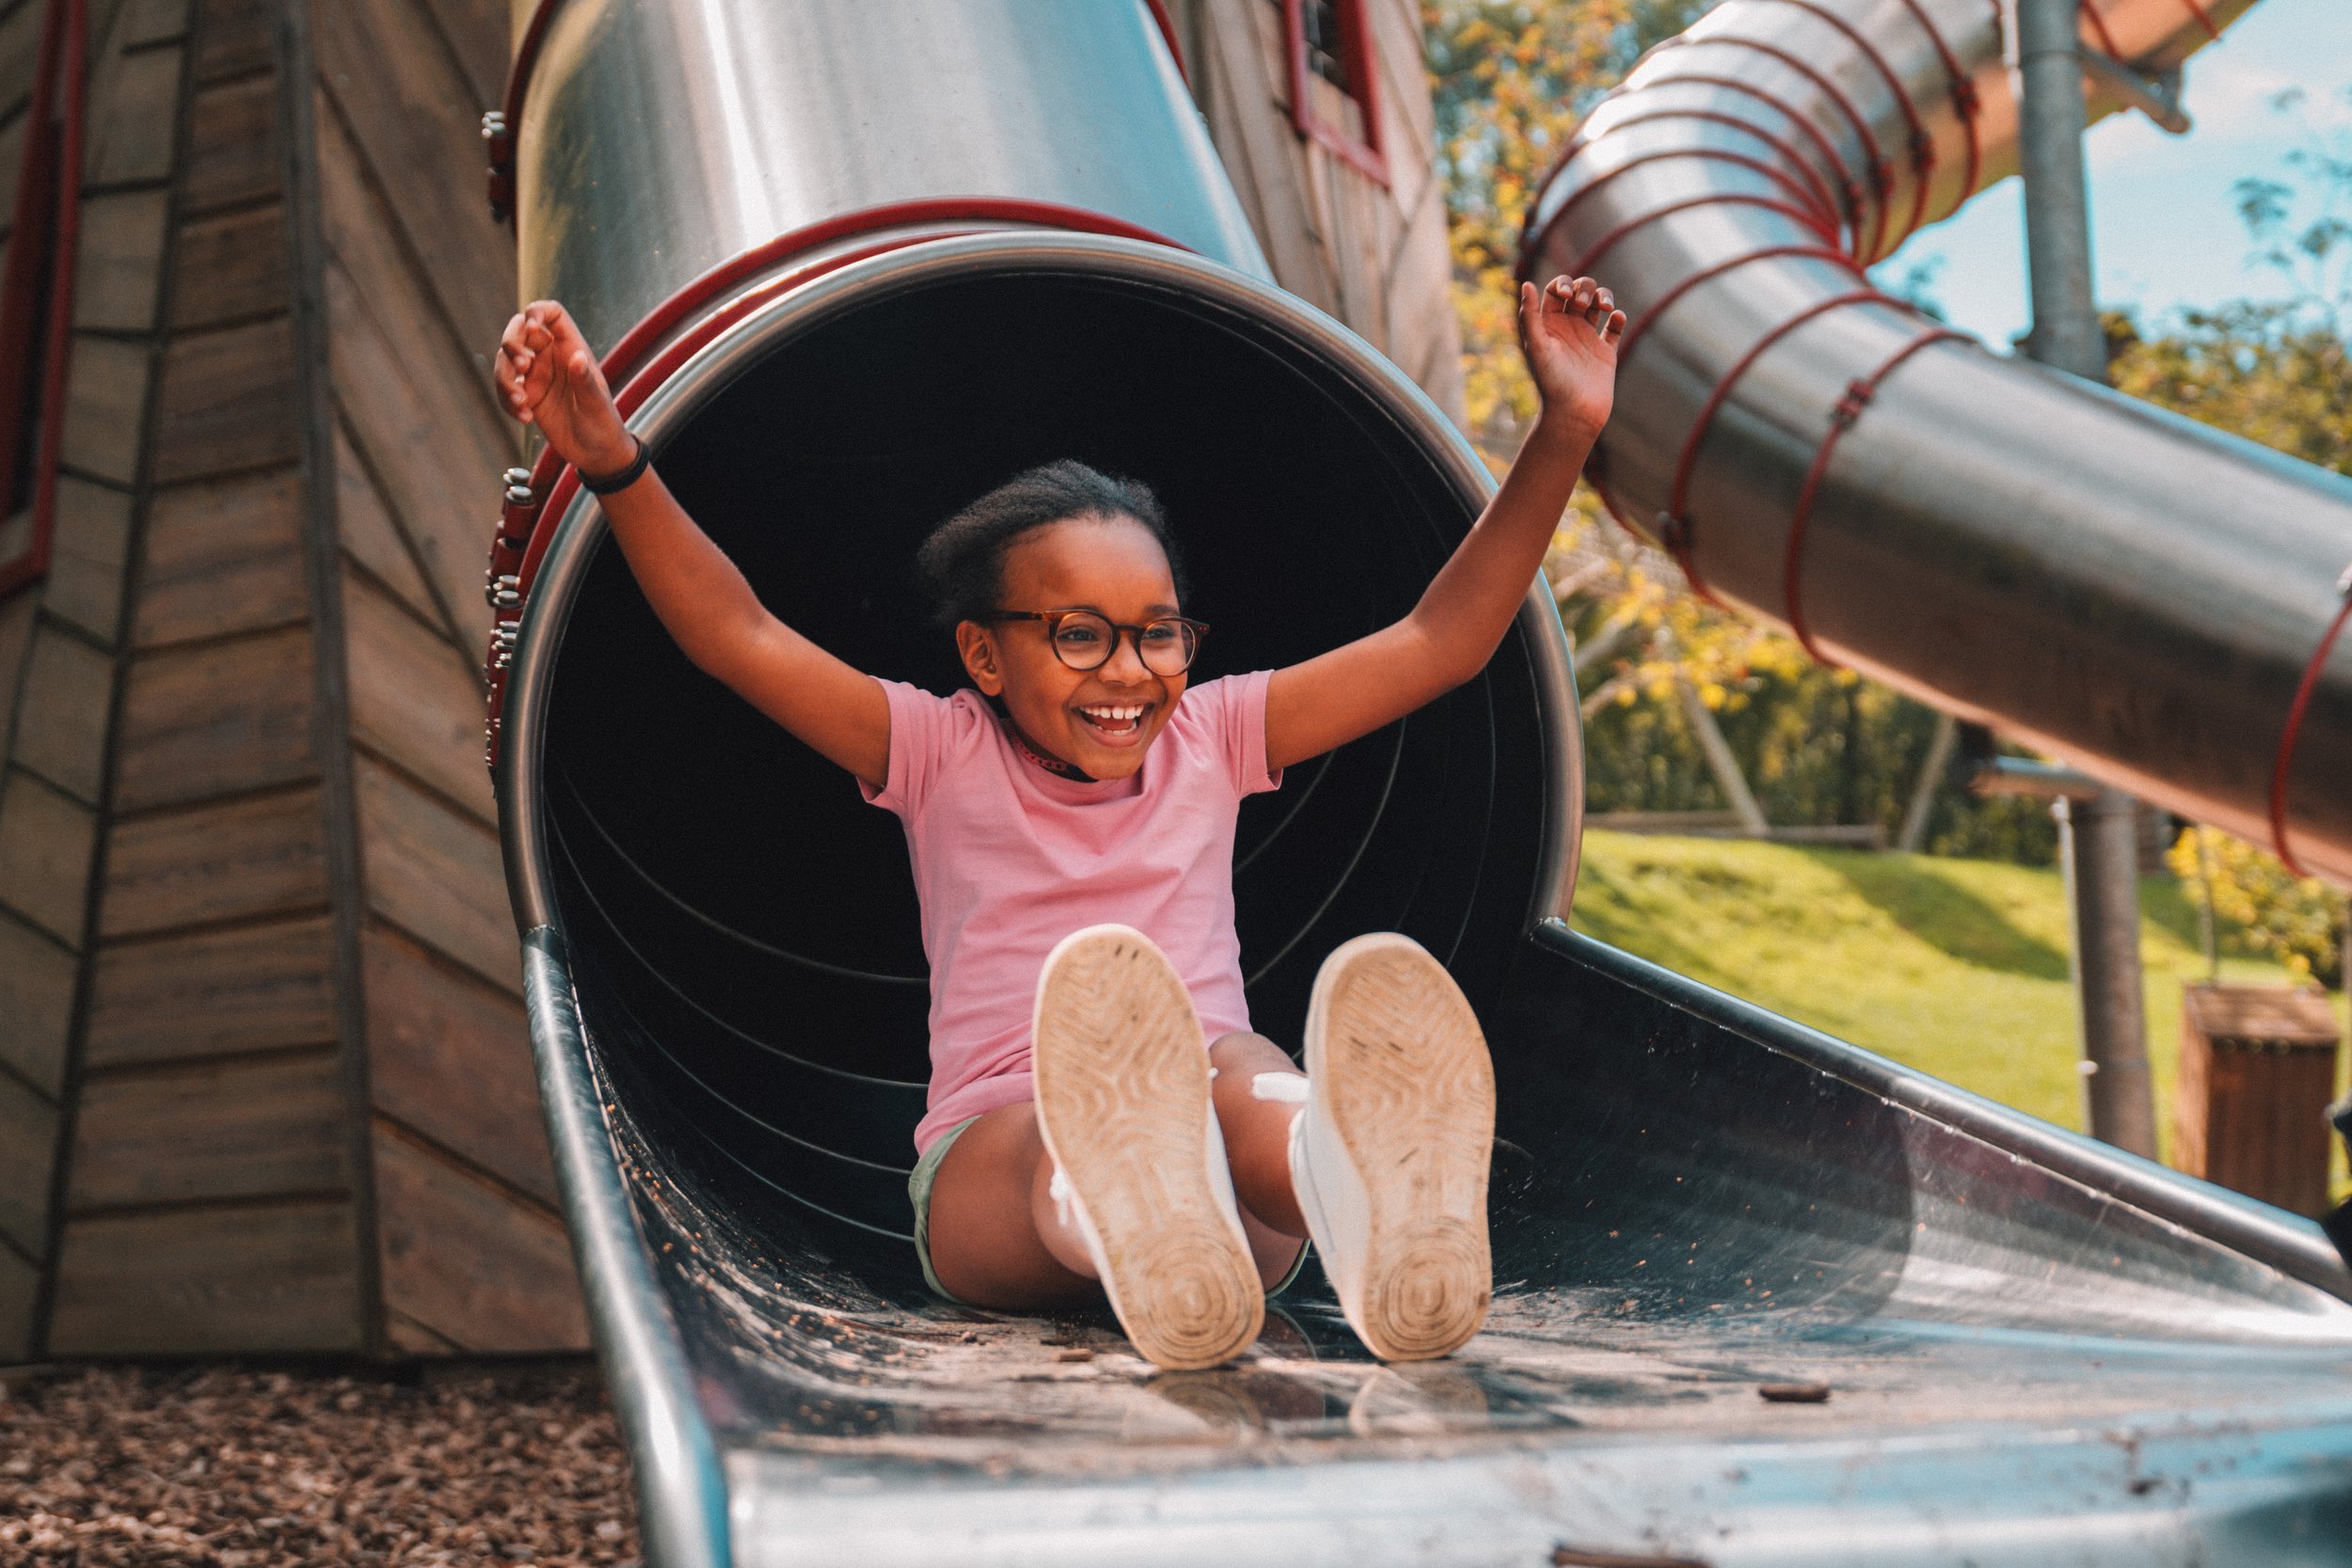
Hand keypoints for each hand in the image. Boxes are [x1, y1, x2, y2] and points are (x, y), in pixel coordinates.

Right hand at [495, 301, 634, 475]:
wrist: (596, 455)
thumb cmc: (604, 426)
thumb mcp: (596, 405)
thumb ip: (585, 382)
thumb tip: (577, 357)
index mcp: (572, 349)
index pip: (552, 314)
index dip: (538, 311)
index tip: (532, 325)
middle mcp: (551, 358)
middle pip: (519, 331)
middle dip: (512, 344)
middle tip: (521, 366)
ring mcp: (536, 376)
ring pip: (506, 362)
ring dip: (505, 379)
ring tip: (521, 404)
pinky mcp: (526, 396)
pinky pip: (505, 389)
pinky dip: (507, 402)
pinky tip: (524, 418)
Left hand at [1517, 274, 1622, 438]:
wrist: (1573, 414)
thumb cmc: (1551, 382)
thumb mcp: (1537, 346)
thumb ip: (1529, 316)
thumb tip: (1526, 283)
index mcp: (1549, 325)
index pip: (1555, 290)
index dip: (1562, 284)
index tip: (1566, 296)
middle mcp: (1568, 329)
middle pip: (1579, 291)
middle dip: (1585, 288)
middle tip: (1583, 304)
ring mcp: (1588, 340)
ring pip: (1599, 304)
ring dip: (1604, 296)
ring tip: (1605, 306)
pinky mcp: (1606, 353)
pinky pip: (1615, 328)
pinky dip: (1619, 318)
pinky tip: (1616, 318)